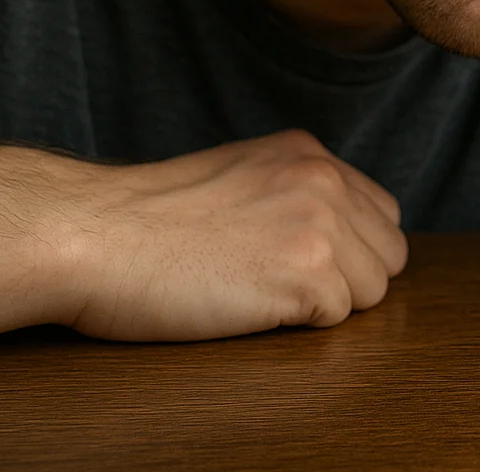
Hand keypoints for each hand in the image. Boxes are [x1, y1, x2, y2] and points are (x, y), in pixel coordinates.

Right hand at [60, 129, 407, 341]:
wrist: (92, 234)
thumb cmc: (145, 219)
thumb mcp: (237, 175)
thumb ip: (293, 191)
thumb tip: (341, 233)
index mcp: (309, 153)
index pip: (380, 213)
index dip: (349, 250)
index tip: (299, 263)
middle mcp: (325, 179)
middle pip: (388, 254)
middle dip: (347, 279)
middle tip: (278, 284)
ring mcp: (322, 224)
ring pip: (372, 290)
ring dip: (324, 304)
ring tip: (258, 292)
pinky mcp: (308, 272)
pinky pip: (336, 319)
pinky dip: (296, 326)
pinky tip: (246, 305)